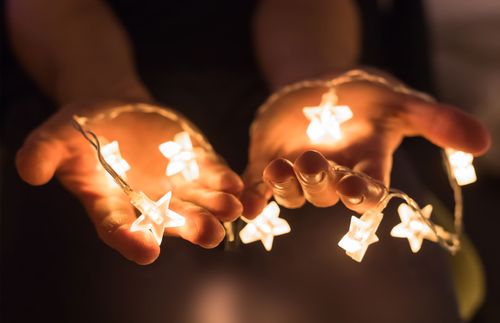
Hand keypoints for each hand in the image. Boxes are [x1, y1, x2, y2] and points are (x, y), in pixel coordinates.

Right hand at [16, 101, 242, 263]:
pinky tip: (238, 184)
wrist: (116, 111)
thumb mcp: (57, 135)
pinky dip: (227, 183)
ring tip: (231, 209)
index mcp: (110, 205)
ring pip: (199, 205)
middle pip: (170, 223)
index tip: (146, 252)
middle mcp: (148, 204)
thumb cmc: (82, 128)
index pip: (119, 229)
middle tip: (209, 234)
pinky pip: (214, 179)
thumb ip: (44, 152)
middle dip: (190, 229)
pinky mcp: (196, 167)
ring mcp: (175, 187)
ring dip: (217, 210)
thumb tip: (29, 171)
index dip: (131, 241)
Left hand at [241, 77, 489, 217]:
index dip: (361, 193)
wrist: (319, 87)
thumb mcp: (400, 101)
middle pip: (326, 192)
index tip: (354, 188)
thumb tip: (482, 142)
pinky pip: (260, 187)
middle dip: (319, 181)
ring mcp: (297, 173)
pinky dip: (252, 196)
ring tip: (280, 167)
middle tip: (311, 162)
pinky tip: (245, 202)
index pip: (367, 190)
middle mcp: (332, 176)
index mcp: (364, 166)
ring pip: (292, 192)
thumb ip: (436, 121)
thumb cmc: (364, 97)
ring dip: (286, 184)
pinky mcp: (268, 164)